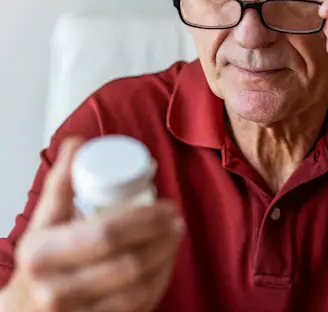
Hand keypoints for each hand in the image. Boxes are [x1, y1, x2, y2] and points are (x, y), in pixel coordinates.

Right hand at [2, 138, 184, 311]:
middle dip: (162, 238)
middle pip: (128, 264)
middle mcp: (56, 291)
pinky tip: (166, 265)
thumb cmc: (39, 262)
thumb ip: (60, 182)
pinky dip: (158, 284)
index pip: (107, 233)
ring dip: (166, 260)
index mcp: (43, 254)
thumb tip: (76, 143)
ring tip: (176, 237)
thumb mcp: (43, 221)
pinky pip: (137, 308)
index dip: (146, 219)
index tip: (167, 206)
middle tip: (177, 219)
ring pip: (137, 289)